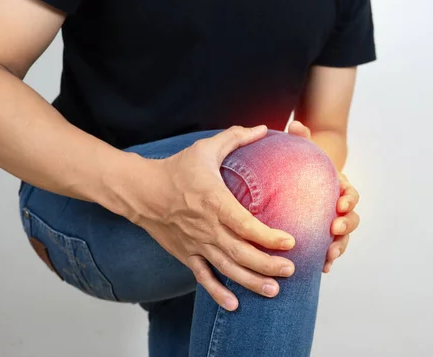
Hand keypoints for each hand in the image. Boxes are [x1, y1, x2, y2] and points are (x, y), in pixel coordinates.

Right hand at [131, 125, 296, 310]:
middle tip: (291, 270)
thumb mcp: (205, 148)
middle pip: (240, 252)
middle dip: (268, 264)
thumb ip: (236, 137)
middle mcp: (207, 227)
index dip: (268, 236)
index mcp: (214, 201)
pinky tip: (235, 304)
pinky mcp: (186, 254)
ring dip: (250, 281)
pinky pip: (203, 277)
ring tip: (274, 290)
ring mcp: (196, 244)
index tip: (290, 242)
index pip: (245, 224)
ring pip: (226, 268)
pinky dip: (218, 292)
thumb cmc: (176, 169)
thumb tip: (263, 127)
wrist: (140, 191)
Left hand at [286, 121, 360, 272]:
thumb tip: (295, 126)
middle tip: (335, 229)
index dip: (349, 200)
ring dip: (339, 246)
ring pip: (343, 238)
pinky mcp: (321, 238)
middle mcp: (338, 207)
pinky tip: (321, 268)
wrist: (296, 182)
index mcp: (338, 187)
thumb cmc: (300, 166)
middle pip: (352, 218)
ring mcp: (331, 224)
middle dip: (347, 225)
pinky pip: (329, 250)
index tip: (339, 204)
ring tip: (329, 255)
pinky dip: (328, 260)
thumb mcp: (301, 151)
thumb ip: (300, 138)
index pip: (350, 194)